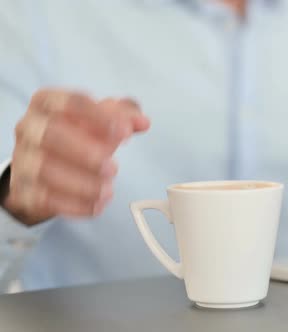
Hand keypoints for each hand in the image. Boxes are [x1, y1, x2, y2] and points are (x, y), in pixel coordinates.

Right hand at [1, 89, 149, 225]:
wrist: (43, 168)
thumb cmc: (74, 136)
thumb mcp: (98, 120)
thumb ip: (123, 116)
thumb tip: (142, 122)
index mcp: (47, 103)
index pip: (70, 102)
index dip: (99, 117)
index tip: (126, 132)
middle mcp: (29, 128)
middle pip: (50, 134)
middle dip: (85, 151)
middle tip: (113, 167)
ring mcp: (22, 160)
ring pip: (44, 170)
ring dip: (81, 182)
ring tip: (107, 190)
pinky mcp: (24, 190)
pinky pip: (44, 198)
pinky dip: (74, 204)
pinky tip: (97, 205)